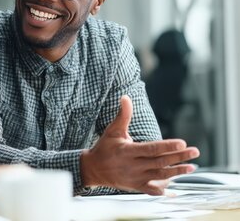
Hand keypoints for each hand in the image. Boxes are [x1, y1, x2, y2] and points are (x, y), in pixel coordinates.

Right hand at [80, 95, 199, 194]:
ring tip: (191, 167)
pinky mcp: (135, 186)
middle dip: (178, 157)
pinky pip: (152, 190)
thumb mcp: (112, 130)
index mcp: (127, 151)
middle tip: (194, 151)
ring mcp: (135, 178)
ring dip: (176, 172)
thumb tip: (125, 97)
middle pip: (160, 162)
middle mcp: (132, 166)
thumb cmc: (104, 147)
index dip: (167, 146)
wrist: (93, 169)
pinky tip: (175, 187)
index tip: (182, 143)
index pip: (151, 148)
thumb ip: (123, 115)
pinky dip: (163, 190)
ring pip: (159, 176)